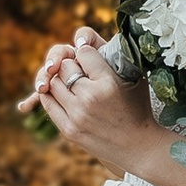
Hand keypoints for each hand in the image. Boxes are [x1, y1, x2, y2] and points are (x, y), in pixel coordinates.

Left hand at [30, 34, 166, 174]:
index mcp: (108, 83)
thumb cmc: (138, 108)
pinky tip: (61, 92)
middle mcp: (90, 98)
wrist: (138, 146)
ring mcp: (77, 115)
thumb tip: (94, 38)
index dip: (85, 51)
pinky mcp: (68, 129)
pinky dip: (51, 93)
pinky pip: (48, 102)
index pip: (83, 52)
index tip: (88, 55)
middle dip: (71, 64)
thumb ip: (118, 57)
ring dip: (60, 78)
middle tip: (78, 68)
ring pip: (53, 83)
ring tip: (71, 81)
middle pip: (65, 66)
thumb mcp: (134, 78)